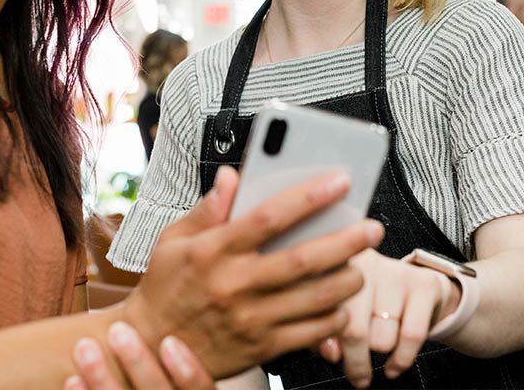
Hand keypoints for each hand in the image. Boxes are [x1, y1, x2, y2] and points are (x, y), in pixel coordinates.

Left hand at [63, 323, 212, 389]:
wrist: (140, 385)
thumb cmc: (171, 363)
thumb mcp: (200, 346)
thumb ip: (197, 326)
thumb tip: (191, 262)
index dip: (188, 370)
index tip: (169, 341)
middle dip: (137, 364)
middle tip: (118, 331)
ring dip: (101, 378)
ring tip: (83, 346)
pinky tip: (70, 380)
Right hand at [120, 166, 385, 378]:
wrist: (151, 346)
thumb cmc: (166, 286)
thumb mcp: (172, 240)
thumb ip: (207, 208)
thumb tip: (233, 176)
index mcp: (213, 250)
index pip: (268, 217)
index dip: (308, 197)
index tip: (340, 181)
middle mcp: (234, 284)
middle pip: (302, 260)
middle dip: (345, 241)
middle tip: (372, 228)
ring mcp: (250, 318)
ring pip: (314, 299)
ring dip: (347, 280)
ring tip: (361, 266)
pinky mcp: (261, 347)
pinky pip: (310, 333)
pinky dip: (334, 318)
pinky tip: (341, 304)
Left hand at [330, 249, 458, 387]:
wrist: (416, 284)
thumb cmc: (367, 302)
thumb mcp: (339, 314)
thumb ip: (324, 335)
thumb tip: (332, 354)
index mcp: (335, 266)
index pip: (325, 313)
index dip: (328, 341)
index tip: (336, 357)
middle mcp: (365, 263)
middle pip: (355, 330)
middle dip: (356, 361)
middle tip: (358, 376)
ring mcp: (396, 272)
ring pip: (383, 338)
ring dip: (381, 352)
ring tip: (379, 343)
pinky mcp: (424, 285)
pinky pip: (411, 336)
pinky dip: (401, 360)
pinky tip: (393, 366)